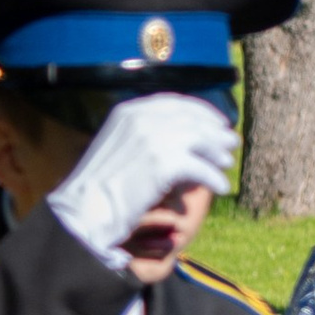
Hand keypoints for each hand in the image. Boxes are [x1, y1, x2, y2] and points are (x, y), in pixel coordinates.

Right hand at [45, 92, 237, 268]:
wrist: (84, 210)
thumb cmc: (99, 187)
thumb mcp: (118, 148)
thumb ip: (144, 136)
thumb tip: (181, 139)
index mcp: (129, 112)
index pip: (175, 103)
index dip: (201, 112)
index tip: (216, 123)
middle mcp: (141, 119)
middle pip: (192, 119)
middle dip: (215, 131)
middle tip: (230, 142)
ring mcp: (153, 139)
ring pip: (200, 140)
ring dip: (217, 152)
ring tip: (226, 164)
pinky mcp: (164, 164)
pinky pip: (200, 168)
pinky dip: (213, 178)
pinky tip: (220, 187)